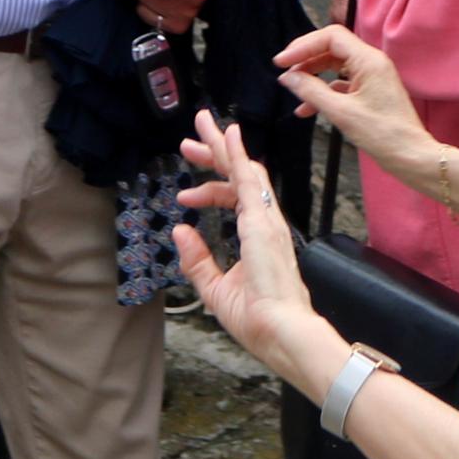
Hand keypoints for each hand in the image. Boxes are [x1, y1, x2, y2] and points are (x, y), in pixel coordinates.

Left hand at [174, 112, 324, 372]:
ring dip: (221, 148)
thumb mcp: (214, 287)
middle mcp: (265, 223)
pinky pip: (250, 179)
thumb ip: (197, 259)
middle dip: (214, 156)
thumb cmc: (257, 318)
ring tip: (200, 127)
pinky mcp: (261, 221)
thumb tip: (180, 231)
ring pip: (244, 170)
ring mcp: (266, 220)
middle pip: (240, 176)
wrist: (279, 331)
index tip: (183, 196)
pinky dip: (237, 155)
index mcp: (258, 236)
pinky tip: (227, 135)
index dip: (209, 190)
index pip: (235, 198)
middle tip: (189, 143)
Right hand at [275, 24, 440, 179]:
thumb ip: (311, 91)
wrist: (411, 156)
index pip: (331, 37)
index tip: (282, 61)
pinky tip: (307, 109)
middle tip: (283, 72)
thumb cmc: (383, 135)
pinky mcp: (371, 92)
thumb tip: (288, 78)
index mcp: (369, 60)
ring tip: (293, 89)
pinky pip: (342, 84)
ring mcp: (372, 77)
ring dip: (313, 76)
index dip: (303, 46)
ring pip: (335, 66)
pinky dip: (324, 92)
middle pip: (332, 48)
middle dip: (306, 59)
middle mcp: (372, 63)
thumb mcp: (341, 113)